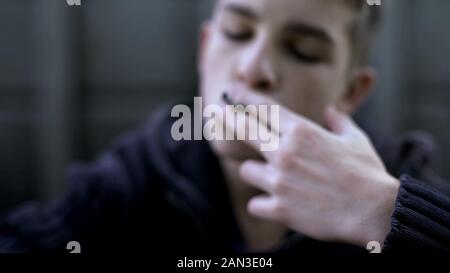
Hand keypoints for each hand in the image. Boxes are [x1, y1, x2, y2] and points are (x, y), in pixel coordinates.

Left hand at [227, 91, 399, 247]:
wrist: (373, 211)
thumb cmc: (366, 173)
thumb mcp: (355, 139)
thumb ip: (339, 121)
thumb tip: (331, 111)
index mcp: (302, 132)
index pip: (264, 109)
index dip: (244, 98)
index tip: (231, 92)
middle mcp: (284, 153)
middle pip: (244, 130)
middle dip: (225, 118)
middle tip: (213, 112)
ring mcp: (279, 181)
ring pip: (247, 171)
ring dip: (257, 173)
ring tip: (273, 178)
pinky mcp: (279, 208)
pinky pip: (256, 204)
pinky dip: (264, 204)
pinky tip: (275, 205)